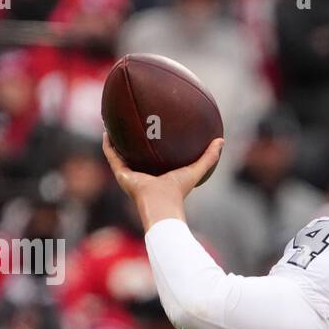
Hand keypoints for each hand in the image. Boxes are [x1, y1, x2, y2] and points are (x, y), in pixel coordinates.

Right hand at [102, 132, 222, 228]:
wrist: (161, 203)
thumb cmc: (178, 191)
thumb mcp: (195, 170)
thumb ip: (209, 157)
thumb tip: (221, 140)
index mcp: (158, 175)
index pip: (155, 160)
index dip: (153, 148)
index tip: (154, 132)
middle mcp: (142, 175)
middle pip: (135, 156)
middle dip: (133, 143)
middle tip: (132, 125)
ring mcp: (130, 175)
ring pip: (120, 155)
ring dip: (116, 142)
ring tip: (114, 125)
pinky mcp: (121, 174)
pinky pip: (111, 156)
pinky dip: (108, 145)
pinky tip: (107, 131)